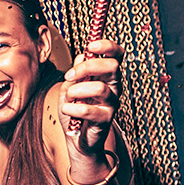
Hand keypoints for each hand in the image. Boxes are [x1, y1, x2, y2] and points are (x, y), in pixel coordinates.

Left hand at [59, 38, 122, 159]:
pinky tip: (67, 109)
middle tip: (70, 75)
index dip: (107, 46)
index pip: (116, 55)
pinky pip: (91, 110)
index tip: (91, 45)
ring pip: (101, 88)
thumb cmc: (75, 112)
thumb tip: (81, 57)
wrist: (77, 139)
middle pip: (112, 66)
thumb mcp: (69, 89)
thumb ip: (75, 74)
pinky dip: (73, 108)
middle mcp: (113, 87)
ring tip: (69, 97)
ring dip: (78, 90)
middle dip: (88, 67)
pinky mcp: (106, 120)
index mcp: (106, 76)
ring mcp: (111, 103)